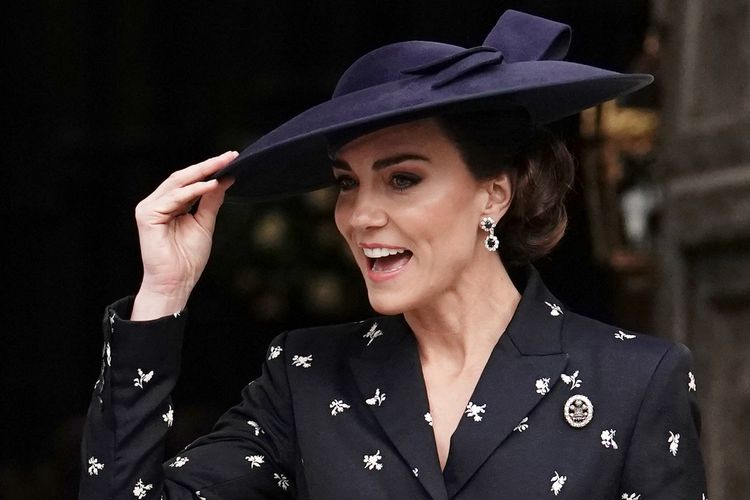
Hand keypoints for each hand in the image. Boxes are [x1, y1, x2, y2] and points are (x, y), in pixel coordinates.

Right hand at [131, 151, 237, 319]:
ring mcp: (149, 207)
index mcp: (169, 203)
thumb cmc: (188, 257)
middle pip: (183, 177)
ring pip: (178, 183)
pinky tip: (211, 185)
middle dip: (208, 166)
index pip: (190, 180)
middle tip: (230, 157)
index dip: (209, 168)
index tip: (231, 159)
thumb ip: (211, 201)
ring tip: (223, 167)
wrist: (177, 281)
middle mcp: (157, 202)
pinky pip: (174, 198)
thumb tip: (224, 179)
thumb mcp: (205, 223)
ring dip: (203, 173)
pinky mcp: (147, 216)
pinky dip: (194, 191)